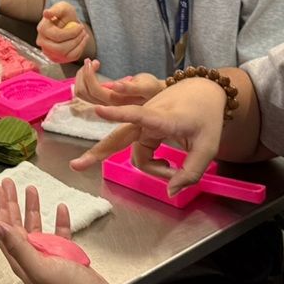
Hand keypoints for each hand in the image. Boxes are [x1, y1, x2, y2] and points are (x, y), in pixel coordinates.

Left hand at [0, 178, 118, 283]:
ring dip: (32, 207)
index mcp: (20, 259)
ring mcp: (49, 254)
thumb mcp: (39, 267)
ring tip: (31, 188)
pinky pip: (61, 232)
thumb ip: (18, 246)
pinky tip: (61, 207)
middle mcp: (31, 255)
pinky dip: (59, 219)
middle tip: (8, 182)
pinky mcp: (66, 254)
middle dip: (11, 202)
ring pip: (37, 225)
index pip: (3, 228)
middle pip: (16, 223)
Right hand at [37, 2, 92, 62]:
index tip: (80, 26)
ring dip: (79, 45)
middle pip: (61, 49)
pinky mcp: (56, 58)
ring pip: (66, 55)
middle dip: (76, 40)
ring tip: (84, 35)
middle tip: (83, 31)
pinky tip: (82, 41)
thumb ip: (55, 10)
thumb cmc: (64, 14)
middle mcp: (42, 42)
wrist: (66, 22)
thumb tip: (46, 13)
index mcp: (42, 29)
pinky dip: (79, 50)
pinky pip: (70, 58)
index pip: (58, 36)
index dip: (72, 33)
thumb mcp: (62, 7)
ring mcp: (48, 52)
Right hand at [69, 71, 226, 195]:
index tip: (99, 110)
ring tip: (172, 170)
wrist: (204, 91)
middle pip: (118, 139)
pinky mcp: (143, 127)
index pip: (138, 115)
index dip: (119, 113)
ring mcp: (142, 123)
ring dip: (150, 167)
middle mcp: (147, 118)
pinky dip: (152, 161)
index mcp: (164, 118)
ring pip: (135, 153)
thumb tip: (170, 192)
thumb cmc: (207, 117)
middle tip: (75, 166)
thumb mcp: (208, 148)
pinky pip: (141, 151)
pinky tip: (168, 163)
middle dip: (97, 152)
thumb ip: (191, 173)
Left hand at [73, 59, 163, 106]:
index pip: (96, 91)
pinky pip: (84, 92)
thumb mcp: (144, 85)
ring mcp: (103, 104)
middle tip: (92, 60)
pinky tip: (92, 69)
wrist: (154, 95)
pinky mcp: (101, 100)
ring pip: (81, 92)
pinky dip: (84, 79)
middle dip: (84, 73)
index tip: (93, 61)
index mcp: (118, 102)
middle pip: (84, 92)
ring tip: (92, 63)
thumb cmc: (150, 88)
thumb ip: (129, 88)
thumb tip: (114, 86)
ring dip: (82, 76)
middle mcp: (108, 106)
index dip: (90, 77)